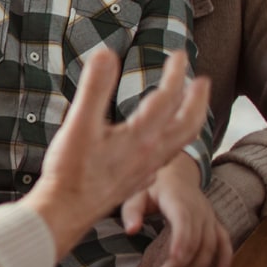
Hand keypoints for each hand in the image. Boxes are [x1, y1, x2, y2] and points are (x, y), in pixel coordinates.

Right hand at [24, 49, 210, 260]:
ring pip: (180, 143)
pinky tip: (162, 145)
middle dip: (197, 99)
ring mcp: (146, 171)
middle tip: (201, 80)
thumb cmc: (70, 170)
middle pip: (188, 124)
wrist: (65, 212)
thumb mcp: (79, 123)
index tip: (178, 54)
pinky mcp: (136, 182)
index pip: (168, 98)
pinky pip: (166, 160)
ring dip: (190, 121)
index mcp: (141, 136)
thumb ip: (95, 88)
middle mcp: (151, 154)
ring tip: (190, 108)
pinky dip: (172, 144)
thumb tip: (106, 54)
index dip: (175, 73)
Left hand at [121, 153, 232, 266]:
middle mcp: (199, 209)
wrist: (177, 172)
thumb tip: (131, 231)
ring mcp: (209, 216)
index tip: (169, 265)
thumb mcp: (136, 193)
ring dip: (199, 266)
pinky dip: (225, 258)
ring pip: (211, 245)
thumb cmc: (153, 185)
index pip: (183, 224)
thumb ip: (132, 211)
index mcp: (179, 200)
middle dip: (183, 262)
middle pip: (197, 240)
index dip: (179, 245)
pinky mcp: (214, 223)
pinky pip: (224, 241)